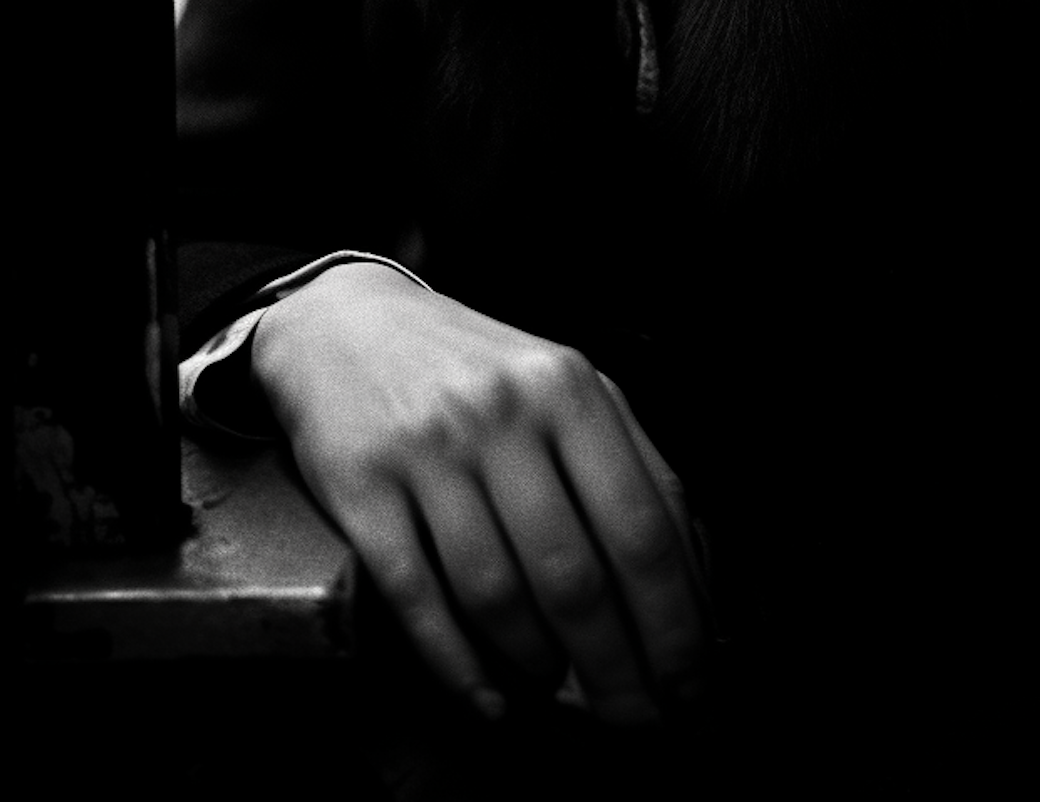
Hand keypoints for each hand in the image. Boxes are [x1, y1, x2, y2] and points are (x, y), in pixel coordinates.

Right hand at [249, 263, 709, 724]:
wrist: (346, 322)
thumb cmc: (474, 370)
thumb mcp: (562, 384)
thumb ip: (628, 463)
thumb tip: (693, 578)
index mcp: (568, 387)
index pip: (643, 526)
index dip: (675, 619)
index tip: (691, 679)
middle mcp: (502, 414)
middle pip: (575, 575)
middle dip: (616, 666)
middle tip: (636, 716)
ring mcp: (428, 452)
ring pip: (498, 595)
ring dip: (537, 664)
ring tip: (556, 686)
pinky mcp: (363, 490)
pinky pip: (420, 600)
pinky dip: (459, 665)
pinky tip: (489, 696)